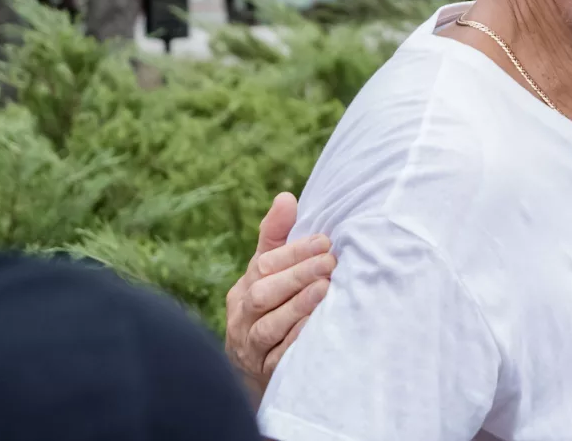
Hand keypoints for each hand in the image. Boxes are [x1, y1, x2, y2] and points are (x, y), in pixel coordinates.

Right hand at [224, 192, 337, 404]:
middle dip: (296, 276)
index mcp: (244, 290)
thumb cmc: (270, 310)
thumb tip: (286, 198)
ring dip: (297, 307)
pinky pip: (278, 358)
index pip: (263, 266)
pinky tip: (316, 328)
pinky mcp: (265, 373)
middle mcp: (242, 318)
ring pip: (268, 327)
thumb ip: (277, 239)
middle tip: (329, 261)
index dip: (293, 253)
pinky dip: (296, 342)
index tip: (324, 241)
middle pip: (263, 295)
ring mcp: (251, 348)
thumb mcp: (269, 274)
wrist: (256, 372)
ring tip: (325, 289)